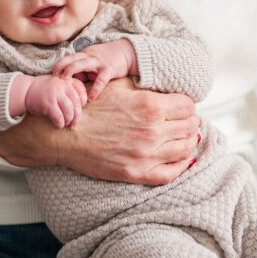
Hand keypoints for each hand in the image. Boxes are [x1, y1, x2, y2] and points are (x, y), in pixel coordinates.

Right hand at [0, 78, 200, 184]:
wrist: (66, 134)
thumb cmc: (91, 107)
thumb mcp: (119, 85)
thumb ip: (144, 84)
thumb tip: (164, 86)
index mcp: (150, 105)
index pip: (188, 105)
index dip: (186, 104)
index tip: (181, 106)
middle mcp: (153, 130)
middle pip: (190, 126)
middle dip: (189, 121)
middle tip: (183, 121)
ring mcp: (146, 154)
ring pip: (185, 148)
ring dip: (188, 141)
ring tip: (184, 137)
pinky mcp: (137, 173)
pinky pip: (171, 173)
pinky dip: (182, 166)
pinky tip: (183, 159)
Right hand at [23, 74, 87, 128]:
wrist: (25, 90)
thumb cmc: (45, 89)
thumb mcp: (59, 84)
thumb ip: (70, 91)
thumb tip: (81, 108)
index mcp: (67, 80)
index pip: (81, 91)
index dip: (83, 102)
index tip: (79, 108)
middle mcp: (63, 85)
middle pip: (77, 103)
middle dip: (77, 116)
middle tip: (74, 123)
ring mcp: (55, 94)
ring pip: (69, 110)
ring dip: (69, 120)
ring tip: (66, 123)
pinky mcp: (48, 103)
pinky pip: (59, 116)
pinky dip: (60, 123)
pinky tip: (58, 125)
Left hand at [52, 40, 135, 101]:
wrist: (126, 53)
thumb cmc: (106, 59)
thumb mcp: (92, 62)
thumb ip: (81, 71)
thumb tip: (68, 83)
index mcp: (84, 54)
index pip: (69, 58)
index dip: (59, 65)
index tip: (51, 74)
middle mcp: (89, 56)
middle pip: (72, 59)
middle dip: (62, 67)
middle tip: (54, 78)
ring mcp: (99, 62)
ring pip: (82, 64)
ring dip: (72, 71)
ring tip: (66, 83)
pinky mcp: (109, 69)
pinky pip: (100, 81)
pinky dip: (95, 90)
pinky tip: (90, 99)